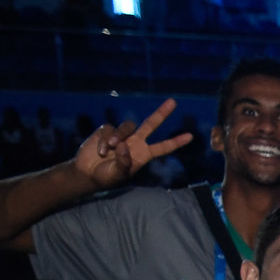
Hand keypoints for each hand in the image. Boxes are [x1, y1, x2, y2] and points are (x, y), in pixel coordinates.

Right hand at [71, 99, 193, 190]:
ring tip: (108, 150)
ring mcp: (122, 135)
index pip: (163, 147)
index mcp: (144, 154)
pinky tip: (100, 152)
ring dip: (118, 137)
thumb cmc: (107, 177)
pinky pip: (109, 130)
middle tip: (174, 102)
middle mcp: (135, 142)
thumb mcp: (119, 174)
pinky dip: (103, 141)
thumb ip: (124, 162)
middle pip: (151, 124)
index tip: (191, 136)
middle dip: (162, 113)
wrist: (88, 173)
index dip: (176, 142)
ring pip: (127, 126)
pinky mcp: (106, 130)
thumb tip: (123, 146)